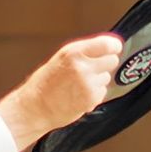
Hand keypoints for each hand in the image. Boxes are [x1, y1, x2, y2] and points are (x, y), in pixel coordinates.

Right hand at [0, 33, 122, 150]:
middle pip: (112, 60)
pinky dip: (94, 94)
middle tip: (91, 70)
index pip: (108, 44)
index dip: (114, 47)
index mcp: (74, 52)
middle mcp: (82, 66)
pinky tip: (79, 95)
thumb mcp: (62, 58)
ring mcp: (88, 83)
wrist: (36, 107)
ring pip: (107, 77)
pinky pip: (102, 92)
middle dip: (105, 64)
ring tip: (78, 85)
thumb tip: (108, 48)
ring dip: (97, 81)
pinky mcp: (91, 99)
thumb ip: (84, 52)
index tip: (114, 49)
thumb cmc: (46, 83)